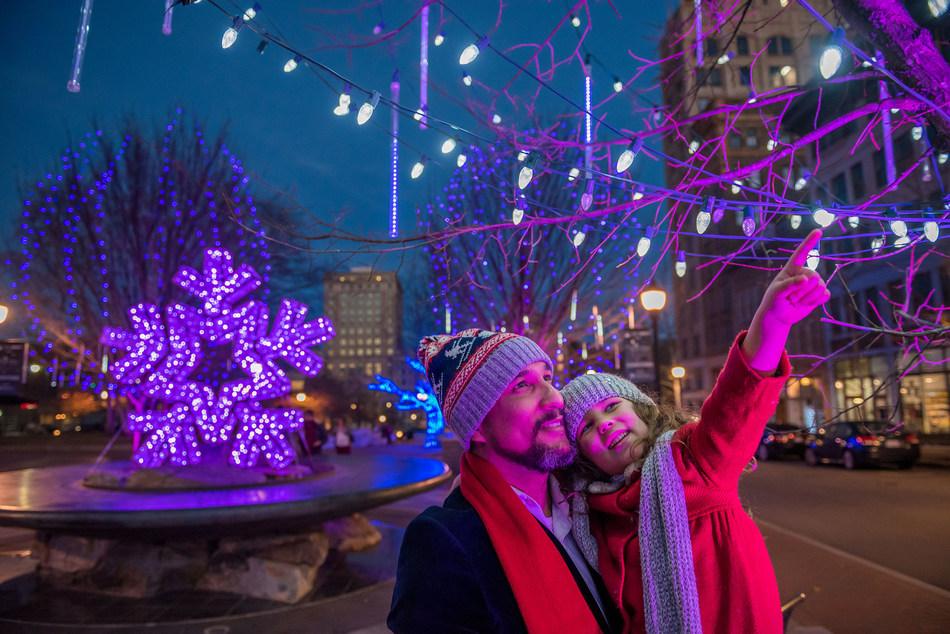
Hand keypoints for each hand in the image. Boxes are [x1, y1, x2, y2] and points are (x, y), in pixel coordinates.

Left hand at [741, 229, 830, 373]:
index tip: (818, 231)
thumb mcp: (777, 293)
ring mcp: (813, 283)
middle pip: (814, 277)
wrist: (779, 316)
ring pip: (820, 287)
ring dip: (807, 298)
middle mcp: (805, 273)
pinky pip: (825, 295)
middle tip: (790, 297)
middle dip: (802, 290)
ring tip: (796, 301)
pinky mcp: (819, 294)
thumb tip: (806, 279)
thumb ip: (790, 284)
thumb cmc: (774, 301)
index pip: (802, 253)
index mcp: (792, 268)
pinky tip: (806, 304)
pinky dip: (816, 301)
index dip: (810, 242)